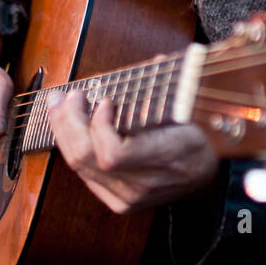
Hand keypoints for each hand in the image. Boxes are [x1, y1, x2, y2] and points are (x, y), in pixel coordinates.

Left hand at [47, 91, 218, 214]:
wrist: (205, 175)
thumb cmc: (198, 137)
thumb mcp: (189, 110)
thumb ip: (167, 88)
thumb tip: (154, 62)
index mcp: (164, 161)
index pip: (113, 155)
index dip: (100, 126)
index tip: (105, 101)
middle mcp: (142, 186)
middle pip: (87, 158)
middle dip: (69, 121)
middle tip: (69, 96)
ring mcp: (128, 198)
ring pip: (79, 166)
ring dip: (64, 132)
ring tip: (60, 106)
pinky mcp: (118, 202)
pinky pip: (84, 174)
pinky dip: (73, 147)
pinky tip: (69, 128)